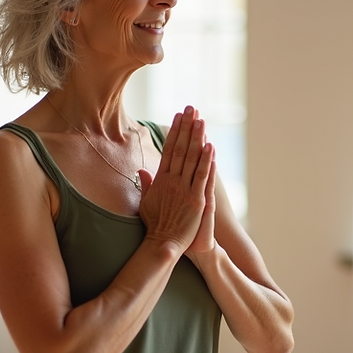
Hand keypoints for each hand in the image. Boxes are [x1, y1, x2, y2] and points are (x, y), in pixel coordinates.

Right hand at [138, 106, 213, 253]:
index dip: (175, 131)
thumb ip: (146, 185)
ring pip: (192, 159)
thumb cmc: (156, 225)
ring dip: (197, 138)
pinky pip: (203, 177)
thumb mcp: (146, 203)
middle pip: (181, 149)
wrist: (163, 244)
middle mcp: (173, 181)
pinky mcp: (197, 200)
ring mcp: (185, 189)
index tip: (179, 116)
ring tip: (201, 119)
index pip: (169, 150)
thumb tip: (141, 170)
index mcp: (161, 180)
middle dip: (186, 127)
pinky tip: (210, 146)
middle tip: (192, 108)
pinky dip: (207, 161)